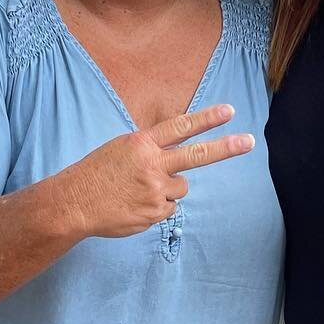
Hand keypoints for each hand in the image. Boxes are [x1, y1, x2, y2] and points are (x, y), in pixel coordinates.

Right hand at [59, 104, 253, 237]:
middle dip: (226, 148)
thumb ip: (151, 149)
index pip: (180, 127)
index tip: (229, 111)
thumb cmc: (97, 173)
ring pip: (181, 188)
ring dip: (168, 189)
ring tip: (139, 190)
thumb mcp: (121, 148)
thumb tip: (176, 156)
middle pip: (197, 156)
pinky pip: (168, 207)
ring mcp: (155, 191)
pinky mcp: (155, 213)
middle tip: (249, 142)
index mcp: (142, 143)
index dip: (206, 118)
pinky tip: (135, 204)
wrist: (74, 203)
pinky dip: (157, 206)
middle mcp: (152, 165)